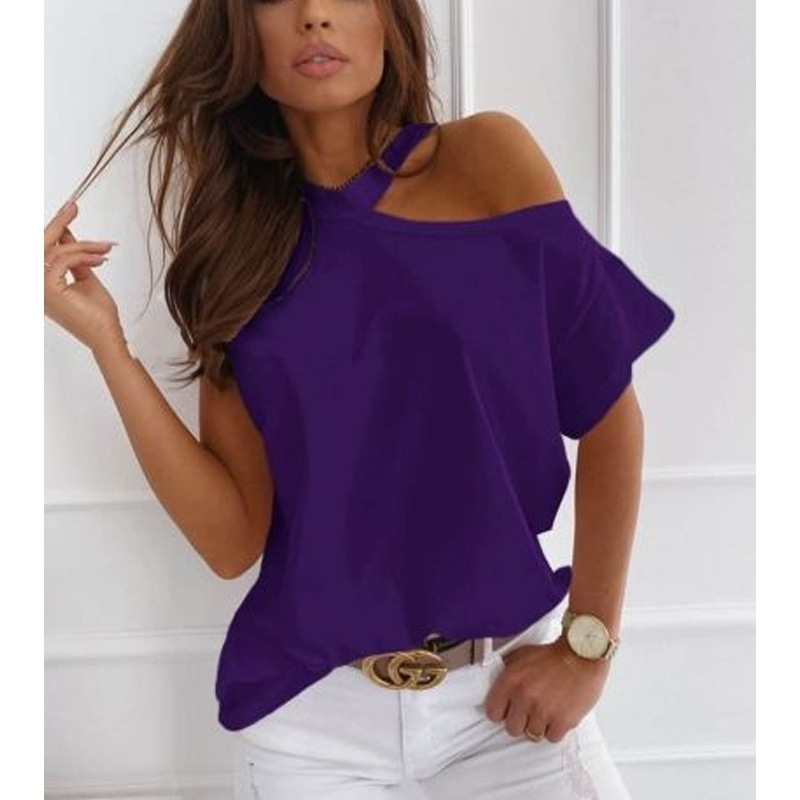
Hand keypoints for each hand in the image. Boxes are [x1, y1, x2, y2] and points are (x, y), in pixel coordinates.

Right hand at [44, 200, 124, 352]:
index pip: (42, 250)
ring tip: (104, 248)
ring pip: (56, 251)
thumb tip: (68, 236)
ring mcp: (38, 287)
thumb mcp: (85, 276)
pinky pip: (64, 260)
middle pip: (41, 245)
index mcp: (40, 282)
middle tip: (74, 207)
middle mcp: (34, 284)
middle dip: (59, 223)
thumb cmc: (97, 314)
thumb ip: (74, 257)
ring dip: (84, 246)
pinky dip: (84, 256)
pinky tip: (100, 259)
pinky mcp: (48, 287)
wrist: (106, 334)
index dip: (53, 228)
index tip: (67, 211)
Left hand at [483, 634, 609, 742]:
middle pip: (512, 728)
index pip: (492, 712)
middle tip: (530, 711)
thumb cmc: (554, 654)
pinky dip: (556, 729)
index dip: (501, 712)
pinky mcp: (562, 721)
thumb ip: (506, 671)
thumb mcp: (521, 655)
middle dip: (520, 721)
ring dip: (539, 725)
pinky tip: (558, 714)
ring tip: (547, 710)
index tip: (508, 710)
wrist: (581, 654)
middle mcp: (524, 697)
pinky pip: (552, 738)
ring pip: (532, 735)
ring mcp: (543, 711)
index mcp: (510, 681)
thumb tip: (497, 685)